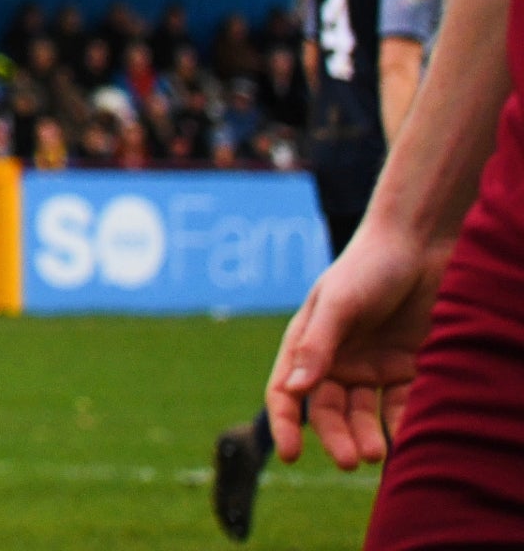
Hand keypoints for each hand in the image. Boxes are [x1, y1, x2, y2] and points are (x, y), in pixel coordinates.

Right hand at [267, 217, 444, 467]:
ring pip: (364, 415)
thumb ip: (316, 347)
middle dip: (336, 438)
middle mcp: (337, 361)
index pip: (287, 391)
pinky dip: (402, 423)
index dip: (286, 423)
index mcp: (307, 344)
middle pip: (329, 411)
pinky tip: (407, 436)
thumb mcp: (337, 304)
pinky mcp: (407, 370)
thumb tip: (293, 391)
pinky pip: (401, 405)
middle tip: (352, 460)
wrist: (422, 247)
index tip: (292, 454)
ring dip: (368, 437)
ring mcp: (372, 367)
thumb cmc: (368, 267)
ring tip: (379, 453)